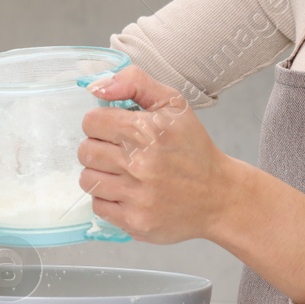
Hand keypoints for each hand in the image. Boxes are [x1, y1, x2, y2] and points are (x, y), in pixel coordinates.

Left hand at [78, 67, 235, 242]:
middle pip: (85, 151)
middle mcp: (139, 164)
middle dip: (99, 148)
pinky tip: (128, 192)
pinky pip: (98, 206)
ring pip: (88, 179)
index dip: (101, 123)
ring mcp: (136, 195)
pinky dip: (109, 199)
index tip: (116, 130)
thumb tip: (96, 87)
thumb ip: (135, 82)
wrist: (219, 196)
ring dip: (101, 174)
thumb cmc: (194, 149)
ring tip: (123, 173)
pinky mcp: (135, 221)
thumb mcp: (174, 104)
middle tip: (120, 152)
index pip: (91, 122)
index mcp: (146, 131)